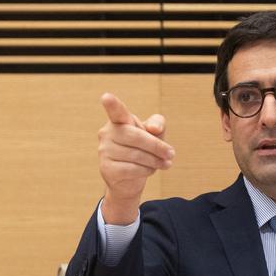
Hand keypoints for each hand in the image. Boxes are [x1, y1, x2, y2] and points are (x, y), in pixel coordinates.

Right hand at [97, 92, 173, 222]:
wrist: (130, 178)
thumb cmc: (143, 150)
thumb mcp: (154, 134)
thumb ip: (157, 124)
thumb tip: (153, 129)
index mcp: (119, 121)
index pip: (116, 111)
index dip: (112, 104)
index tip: (107, 97)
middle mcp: (107, 133)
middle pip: (136, 136)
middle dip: (157, 146)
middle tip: (171, 154)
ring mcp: (104, 151)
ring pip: (136, 155)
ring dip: (155, 161)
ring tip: (163, 163)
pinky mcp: (106, 168)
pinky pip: (132, 169)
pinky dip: (147, 170)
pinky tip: (150, 170)